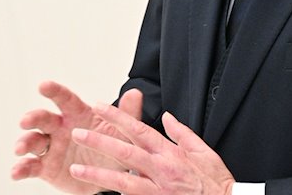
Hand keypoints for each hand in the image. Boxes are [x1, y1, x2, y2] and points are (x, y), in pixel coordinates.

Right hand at [12, 81, 143, 193]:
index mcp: (77, 115)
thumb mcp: (124, 133)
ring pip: (33, 141)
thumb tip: (136, 93)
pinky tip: (16, 172)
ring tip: (20, 149)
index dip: (54, 91)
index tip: (44, 85)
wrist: (110, 176)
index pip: (65, 99)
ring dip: (24, 143)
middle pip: (43, 118)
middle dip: (33, 117)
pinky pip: (31, 167)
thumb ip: (127, 114)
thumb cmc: (114, 147)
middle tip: (25, 121)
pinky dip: (21, 169)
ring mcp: (51, 147)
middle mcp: (60, 128)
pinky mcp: (46, 167)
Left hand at [69, 103, 234, 194]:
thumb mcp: (203, 150)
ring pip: (122, 181)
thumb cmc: (215, 181)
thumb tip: (167, 116)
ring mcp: (157, 190)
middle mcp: (161, 170)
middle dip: (99, 141)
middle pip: (124, 152)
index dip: (118, 116)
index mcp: (170, 152)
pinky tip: (98, 193)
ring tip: (77, 170)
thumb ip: (181, 132)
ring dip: (98, 175)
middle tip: (78, 133)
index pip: (139, 129)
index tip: (100, 106)